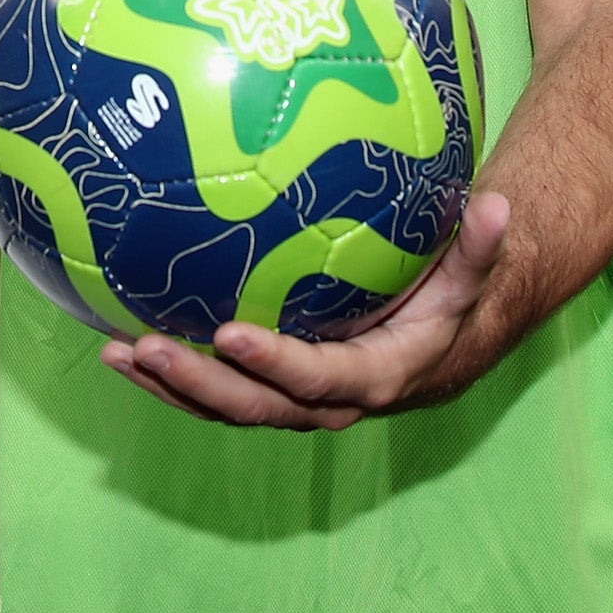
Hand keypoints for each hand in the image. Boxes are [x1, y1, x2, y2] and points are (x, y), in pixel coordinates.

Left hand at [99, 192, 512, 430]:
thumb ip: (480, 246)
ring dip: (170, 384)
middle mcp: (327, 403)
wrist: (445, 345)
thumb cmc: (453, 300)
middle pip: (254, 405)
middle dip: (197, 382)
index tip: (230, 332)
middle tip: (145, 345)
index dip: (274, 363)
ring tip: (116, 351)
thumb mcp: (472, 274)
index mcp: (374, 378)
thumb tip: (496, 205)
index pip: (317, 378)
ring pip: (226, 406)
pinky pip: (217, 391)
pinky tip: (121, 344)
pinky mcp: (269, 388)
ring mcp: (292, 400)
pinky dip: (171, 376)